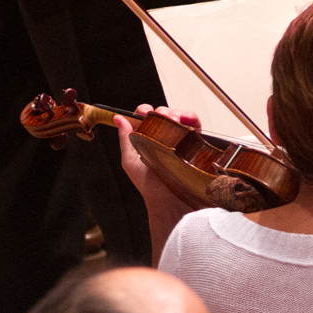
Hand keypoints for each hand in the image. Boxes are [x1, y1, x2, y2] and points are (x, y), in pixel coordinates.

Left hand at [116, 105, 202, 226]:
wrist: (169, 202)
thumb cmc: (150, 187)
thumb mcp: (130, 162)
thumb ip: (125, 139)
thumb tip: (118, 118)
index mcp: (146, 139)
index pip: (145, 117)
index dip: (145, 111)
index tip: (145, 113)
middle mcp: (163, 138)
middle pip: (162, 113)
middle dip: (162, 112)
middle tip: (162, 120)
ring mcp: (178, 140)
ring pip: (178, 116)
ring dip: (176, 113)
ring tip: (175, 121)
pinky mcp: (193, 143)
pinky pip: (194, 124)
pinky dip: (191, 117)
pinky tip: (187, 121)